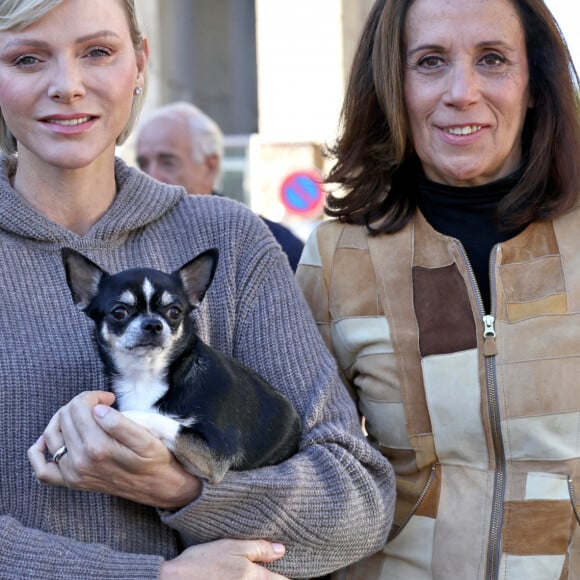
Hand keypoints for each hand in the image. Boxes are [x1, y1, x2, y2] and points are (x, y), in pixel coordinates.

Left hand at [28, 391, 201, 508]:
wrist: (158, 487)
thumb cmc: (155, 459)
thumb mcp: (146, 438)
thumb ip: (121, 424)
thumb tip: (97, 409)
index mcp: (98, 448)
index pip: (79, 407)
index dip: (93, 396)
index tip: (109, 398)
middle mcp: (80, 462)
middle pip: (65, 417)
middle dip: (81, 403)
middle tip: (101, 403)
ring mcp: (73, 474)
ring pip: (51, 435)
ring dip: (64, 418)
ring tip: (85, 415)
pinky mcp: (71, 482)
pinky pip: (42, 469)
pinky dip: (39, 452)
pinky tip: (49, 441)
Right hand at [159, 539, 288, 578]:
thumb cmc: (202, 561)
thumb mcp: (232, 546)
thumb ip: (259, 548)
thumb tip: (282, 550)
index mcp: (253, 577)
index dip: (287, 577)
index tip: (292, 572)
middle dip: (274, 578)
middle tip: (273, 571)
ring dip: (262, 579)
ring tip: (259, 574)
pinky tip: (243, 577)